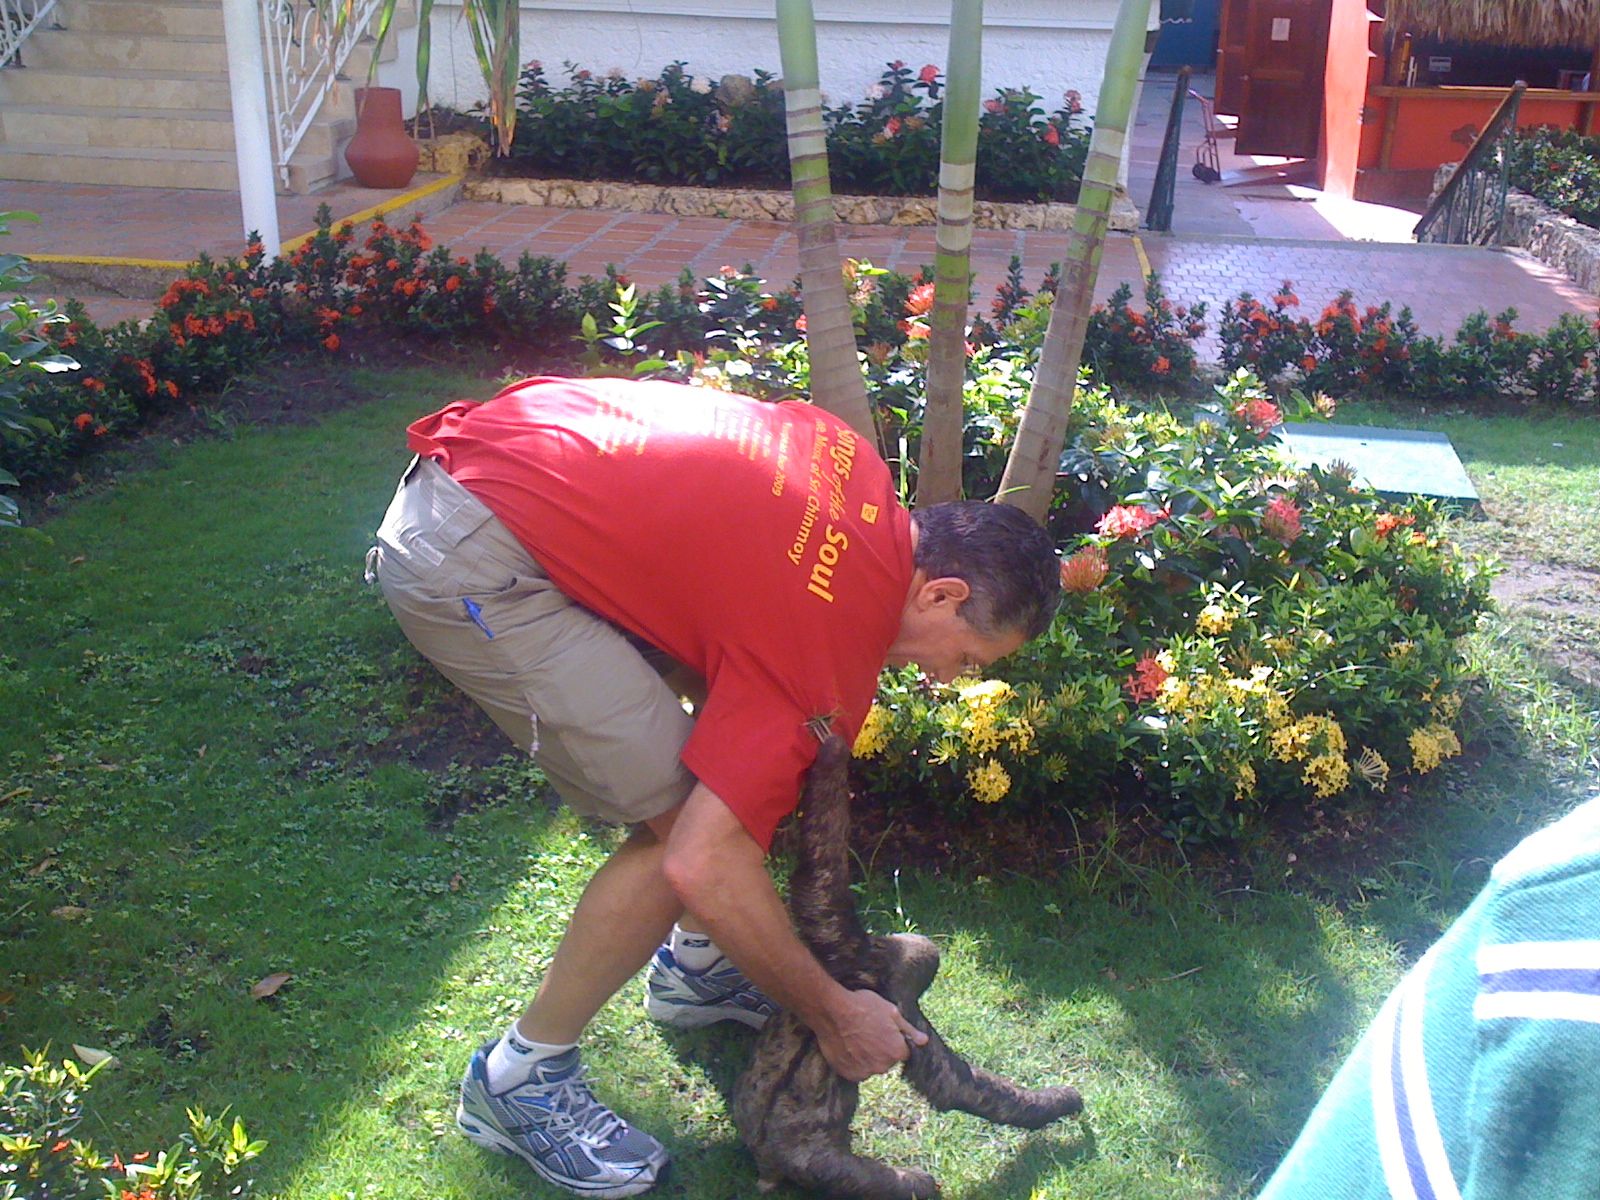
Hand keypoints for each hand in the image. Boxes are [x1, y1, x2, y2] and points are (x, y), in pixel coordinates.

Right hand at [813, 988, 928, 1081]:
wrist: (832, 1010)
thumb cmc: (863, 1007)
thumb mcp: (891, 1011)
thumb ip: (908, 1030)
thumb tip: (924, 1041)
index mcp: (896, 1052)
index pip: (902, 1051)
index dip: (893, 1039)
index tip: (881, 1029)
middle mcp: (883, 1067)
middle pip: (886, 1060)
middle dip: (880, 1049)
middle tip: (867, 1031)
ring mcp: (864, 1072)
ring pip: (870, 1066)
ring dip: (866, 1056)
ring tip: (854, 1038)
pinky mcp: (848, 1074)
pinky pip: (855, 1070)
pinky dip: (852, 1062)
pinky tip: (847, 1046)